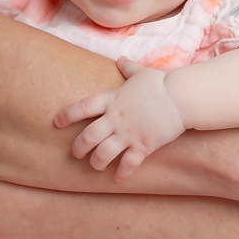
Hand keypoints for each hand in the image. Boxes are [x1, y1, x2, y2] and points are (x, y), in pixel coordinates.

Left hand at [54, 57, 185, 178]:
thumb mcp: (142, 72)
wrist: (181, 97)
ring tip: (95, 166)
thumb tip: (120, 59)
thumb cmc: (162, 83)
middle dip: (78, 147)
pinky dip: (122, 173)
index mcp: (112, 99)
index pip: (83, 107)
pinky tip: (118, 178)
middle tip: (75, 153)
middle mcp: (116, 119)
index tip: (57, 123)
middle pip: (88, 136)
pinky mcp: (143, 145)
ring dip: (96, 162)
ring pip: (103, 153)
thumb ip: (128, 68)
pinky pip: (128, 163)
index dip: (67, 116)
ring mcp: (128, 134)